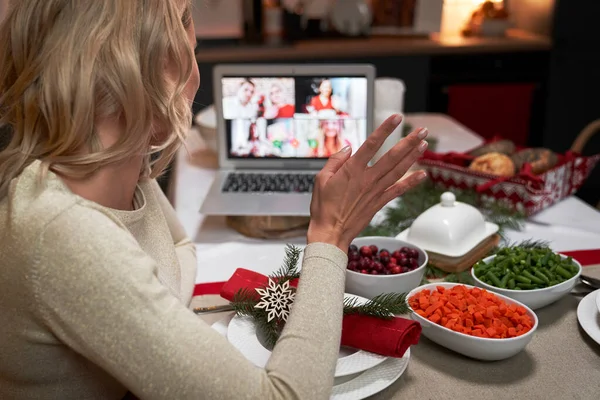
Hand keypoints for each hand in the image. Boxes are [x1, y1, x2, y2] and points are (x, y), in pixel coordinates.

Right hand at [307, 114, 428, 250]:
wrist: (331, 232)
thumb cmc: (323, 207)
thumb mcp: (320, 179)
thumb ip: (335, 161)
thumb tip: (348, 148)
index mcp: (351, 170)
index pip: (372, 144)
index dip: (385, 129)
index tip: (396, 118)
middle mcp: (367, 178)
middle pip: (392, 156)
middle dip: (408, 142)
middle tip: (421, 131)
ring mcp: (375, 191)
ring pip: (398, 170)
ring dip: (412, 157)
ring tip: (423, 145)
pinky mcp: (379, 203)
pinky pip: (398, 190)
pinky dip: (411, 182)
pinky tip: (422, 174)